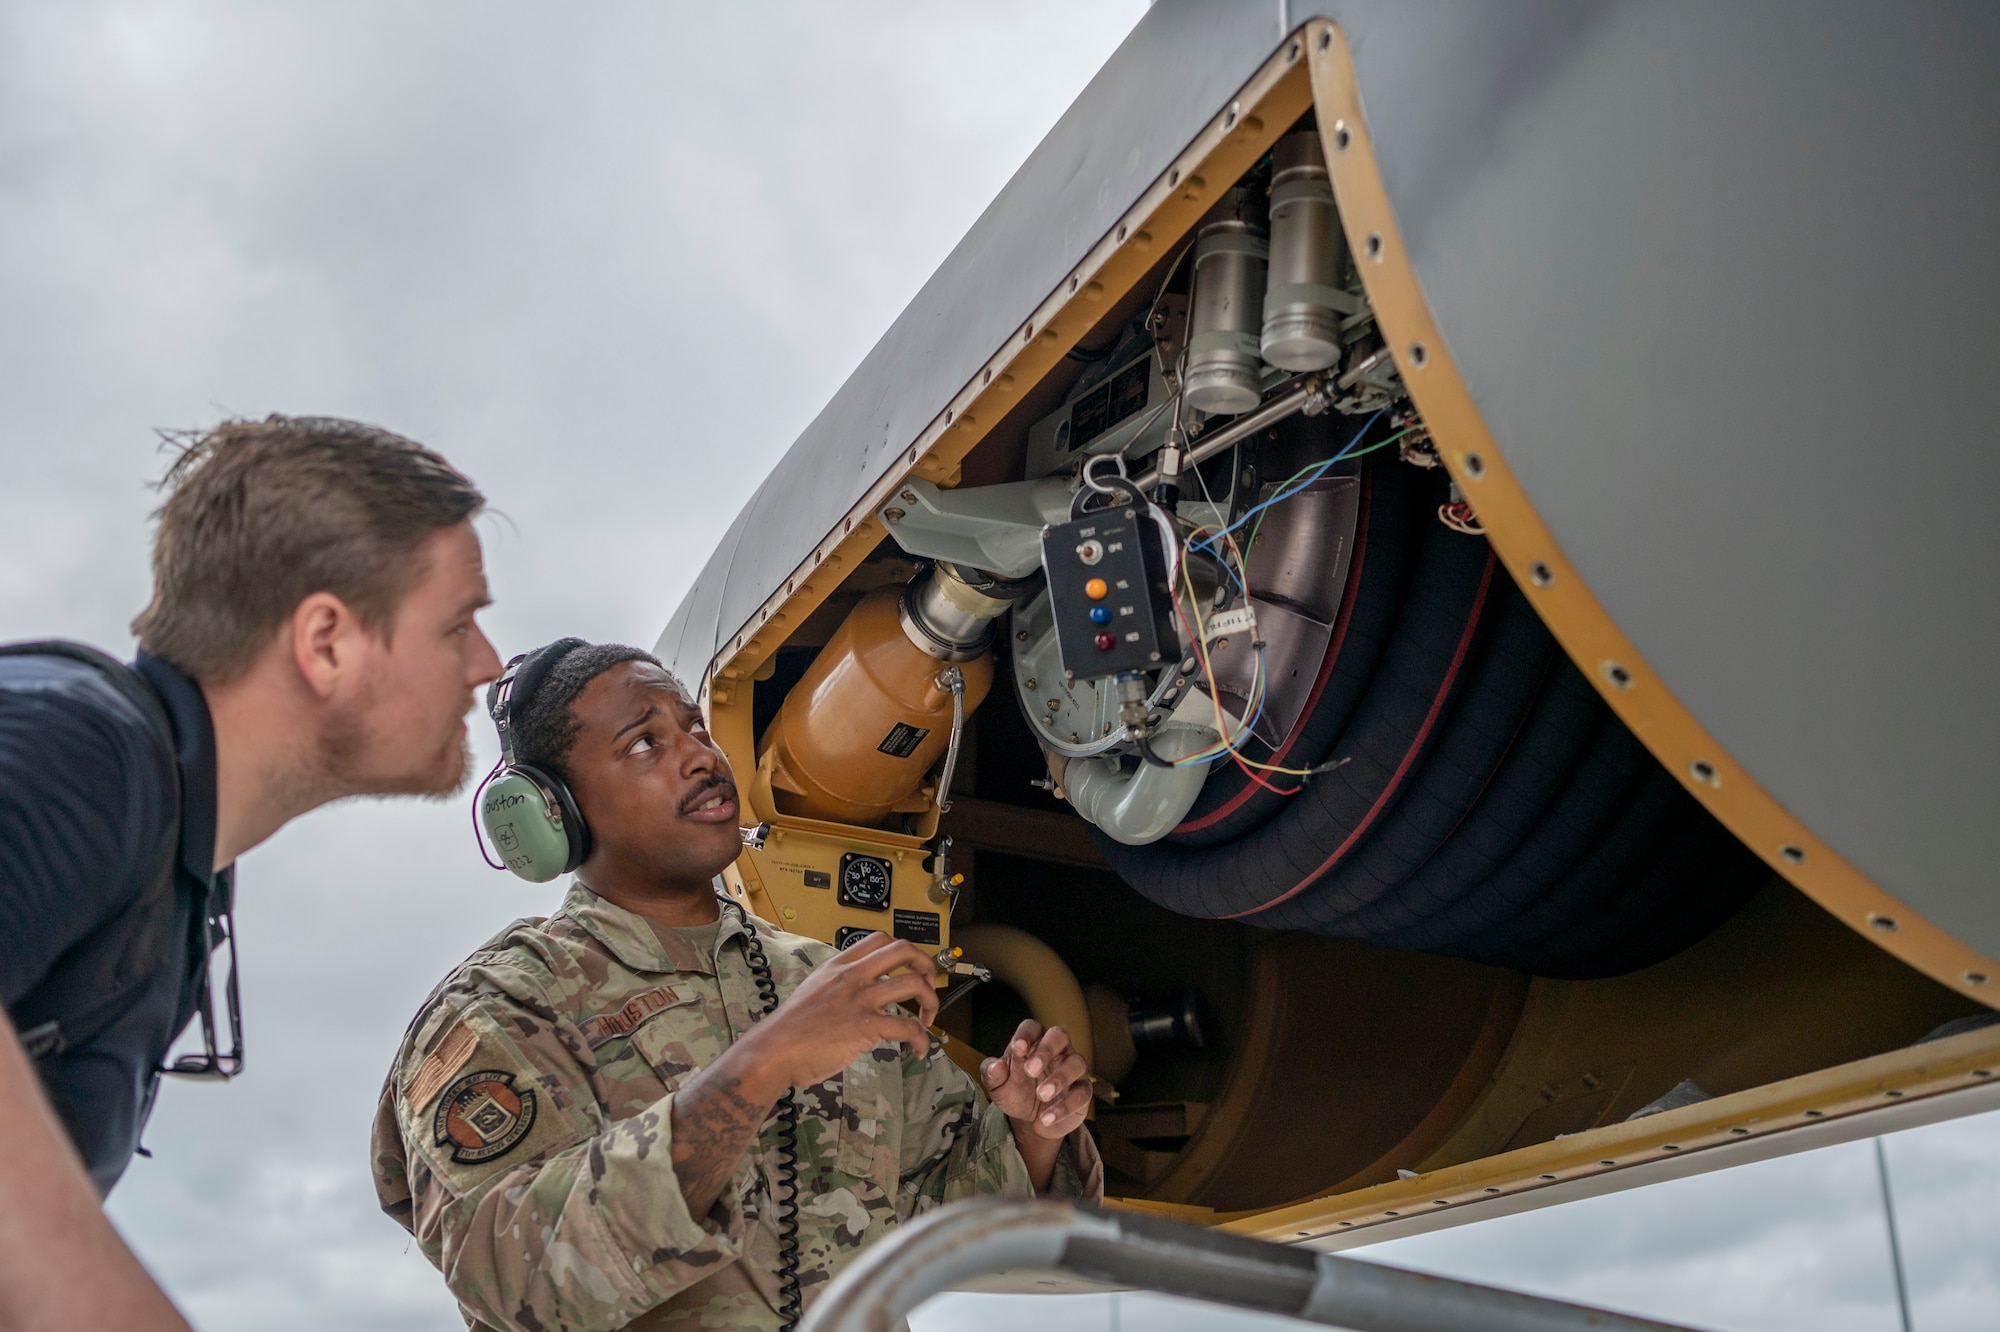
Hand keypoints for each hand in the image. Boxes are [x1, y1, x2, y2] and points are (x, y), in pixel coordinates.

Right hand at [734, 933, 937, 1095]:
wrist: (774, 1050)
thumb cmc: (790, 1027)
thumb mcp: (813, 990)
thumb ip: (838, 985)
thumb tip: (858, 993)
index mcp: (839, 965)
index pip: (880, 939)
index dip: (904, 951)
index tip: (910, 969)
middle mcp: (852, 976)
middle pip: (903, 950)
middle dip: (926, 965)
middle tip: (929, 986)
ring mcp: (860, 999)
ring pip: (913, 984)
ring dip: (931, 1001)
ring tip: (928, 1019)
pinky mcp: (866, 1026)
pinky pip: (907, 1027)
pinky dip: (921, 1039)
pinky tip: (919, 1050)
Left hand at [980, 1019, 1089, 1139]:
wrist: (1031, 1121)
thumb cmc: (1016, 1093)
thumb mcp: (998, 1086)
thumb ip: (992, 1073)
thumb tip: (996, 1065)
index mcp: (1034, 1043)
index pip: (1033, 1028)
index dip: (1026, 1035)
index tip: (1017, 1049)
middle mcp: (1057, 1051)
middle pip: (1060, 1036)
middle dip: (1046, 1050)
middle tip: (1031, 1070)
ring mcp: (1072, 1070)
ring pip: (1076, 1063)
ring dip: (1059, 1079)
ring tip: (1041, 1095)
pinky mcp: (1083, 1091)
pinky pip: (1082, 1093)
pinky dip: (1065, 1106)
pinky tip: (1047, 1118)